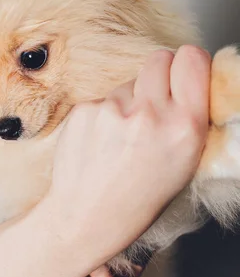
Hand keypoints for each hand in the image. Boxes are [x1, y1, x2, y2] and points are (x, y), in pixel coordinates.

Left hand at [42, 46, 210, 264]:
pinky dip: (104, 114)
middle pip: (159, 58)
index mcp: (185, 127)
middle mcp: (150, 113)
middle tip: (153, 103)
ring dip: (129, 100)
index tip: (182, 76)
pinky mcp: (84, 110)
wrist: (86, 219)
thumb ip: (189, 119)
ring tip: (122, 137)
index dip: (187, 64)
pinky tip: (101, 142)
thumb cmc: (138, 200)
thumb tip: (188, 83)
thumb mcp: (184, 164)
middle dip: (159, 75)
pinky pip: (102, 98)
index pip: (192, 58)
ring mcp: (112, 110)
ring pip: (128, 82)